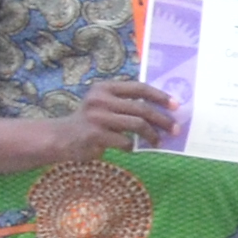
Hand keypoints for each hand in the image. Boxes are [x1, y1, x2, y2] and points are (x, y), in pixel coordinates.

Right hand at [59, 77, 179, 159]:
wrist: (61, 137)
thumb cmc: (90, 121)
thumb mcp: (104, 104)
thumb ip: (126, 103)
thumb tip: (163, 110)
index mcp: (105, 88)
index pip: (139, 88)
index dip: (160, 96)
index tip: (176, 105)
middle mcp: (100, 99)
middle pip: (142, 108)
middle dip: (163, 120)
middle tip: (176, 129)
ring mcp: (97, 117)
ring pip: (137, 125)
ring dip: (152, 135)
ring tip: (158, 142)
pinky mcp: (95, 135)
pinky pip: (126, 142)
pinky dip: (133, 147)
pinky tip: (131, 149)